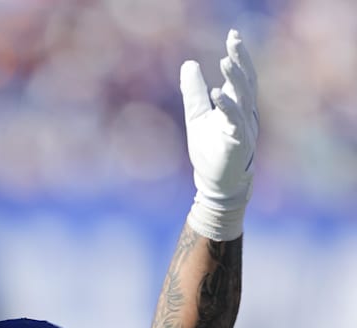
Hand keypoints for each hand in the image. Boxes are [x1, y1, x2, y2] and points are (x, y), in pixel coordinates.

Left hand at [180, 29, 258, 240]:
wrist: (215, 184)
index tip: (233, 35)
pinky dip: (228, 107)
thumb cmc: (210, 151)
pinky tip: (217, 94)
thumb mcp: (197, 116)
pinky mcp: (238, 144)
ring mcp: (243, 129)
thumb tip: (189, 64)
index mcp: (237, 106)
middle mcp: (244, 114)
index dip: (239, 56)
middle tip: (234, 40)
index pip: (241, 76)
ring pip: (244, 99)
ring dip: (236, 80)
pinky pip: (235, 122)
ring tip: (225, 61)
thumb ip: (194, 92)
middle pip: (246, 83)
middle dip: (241, 61)